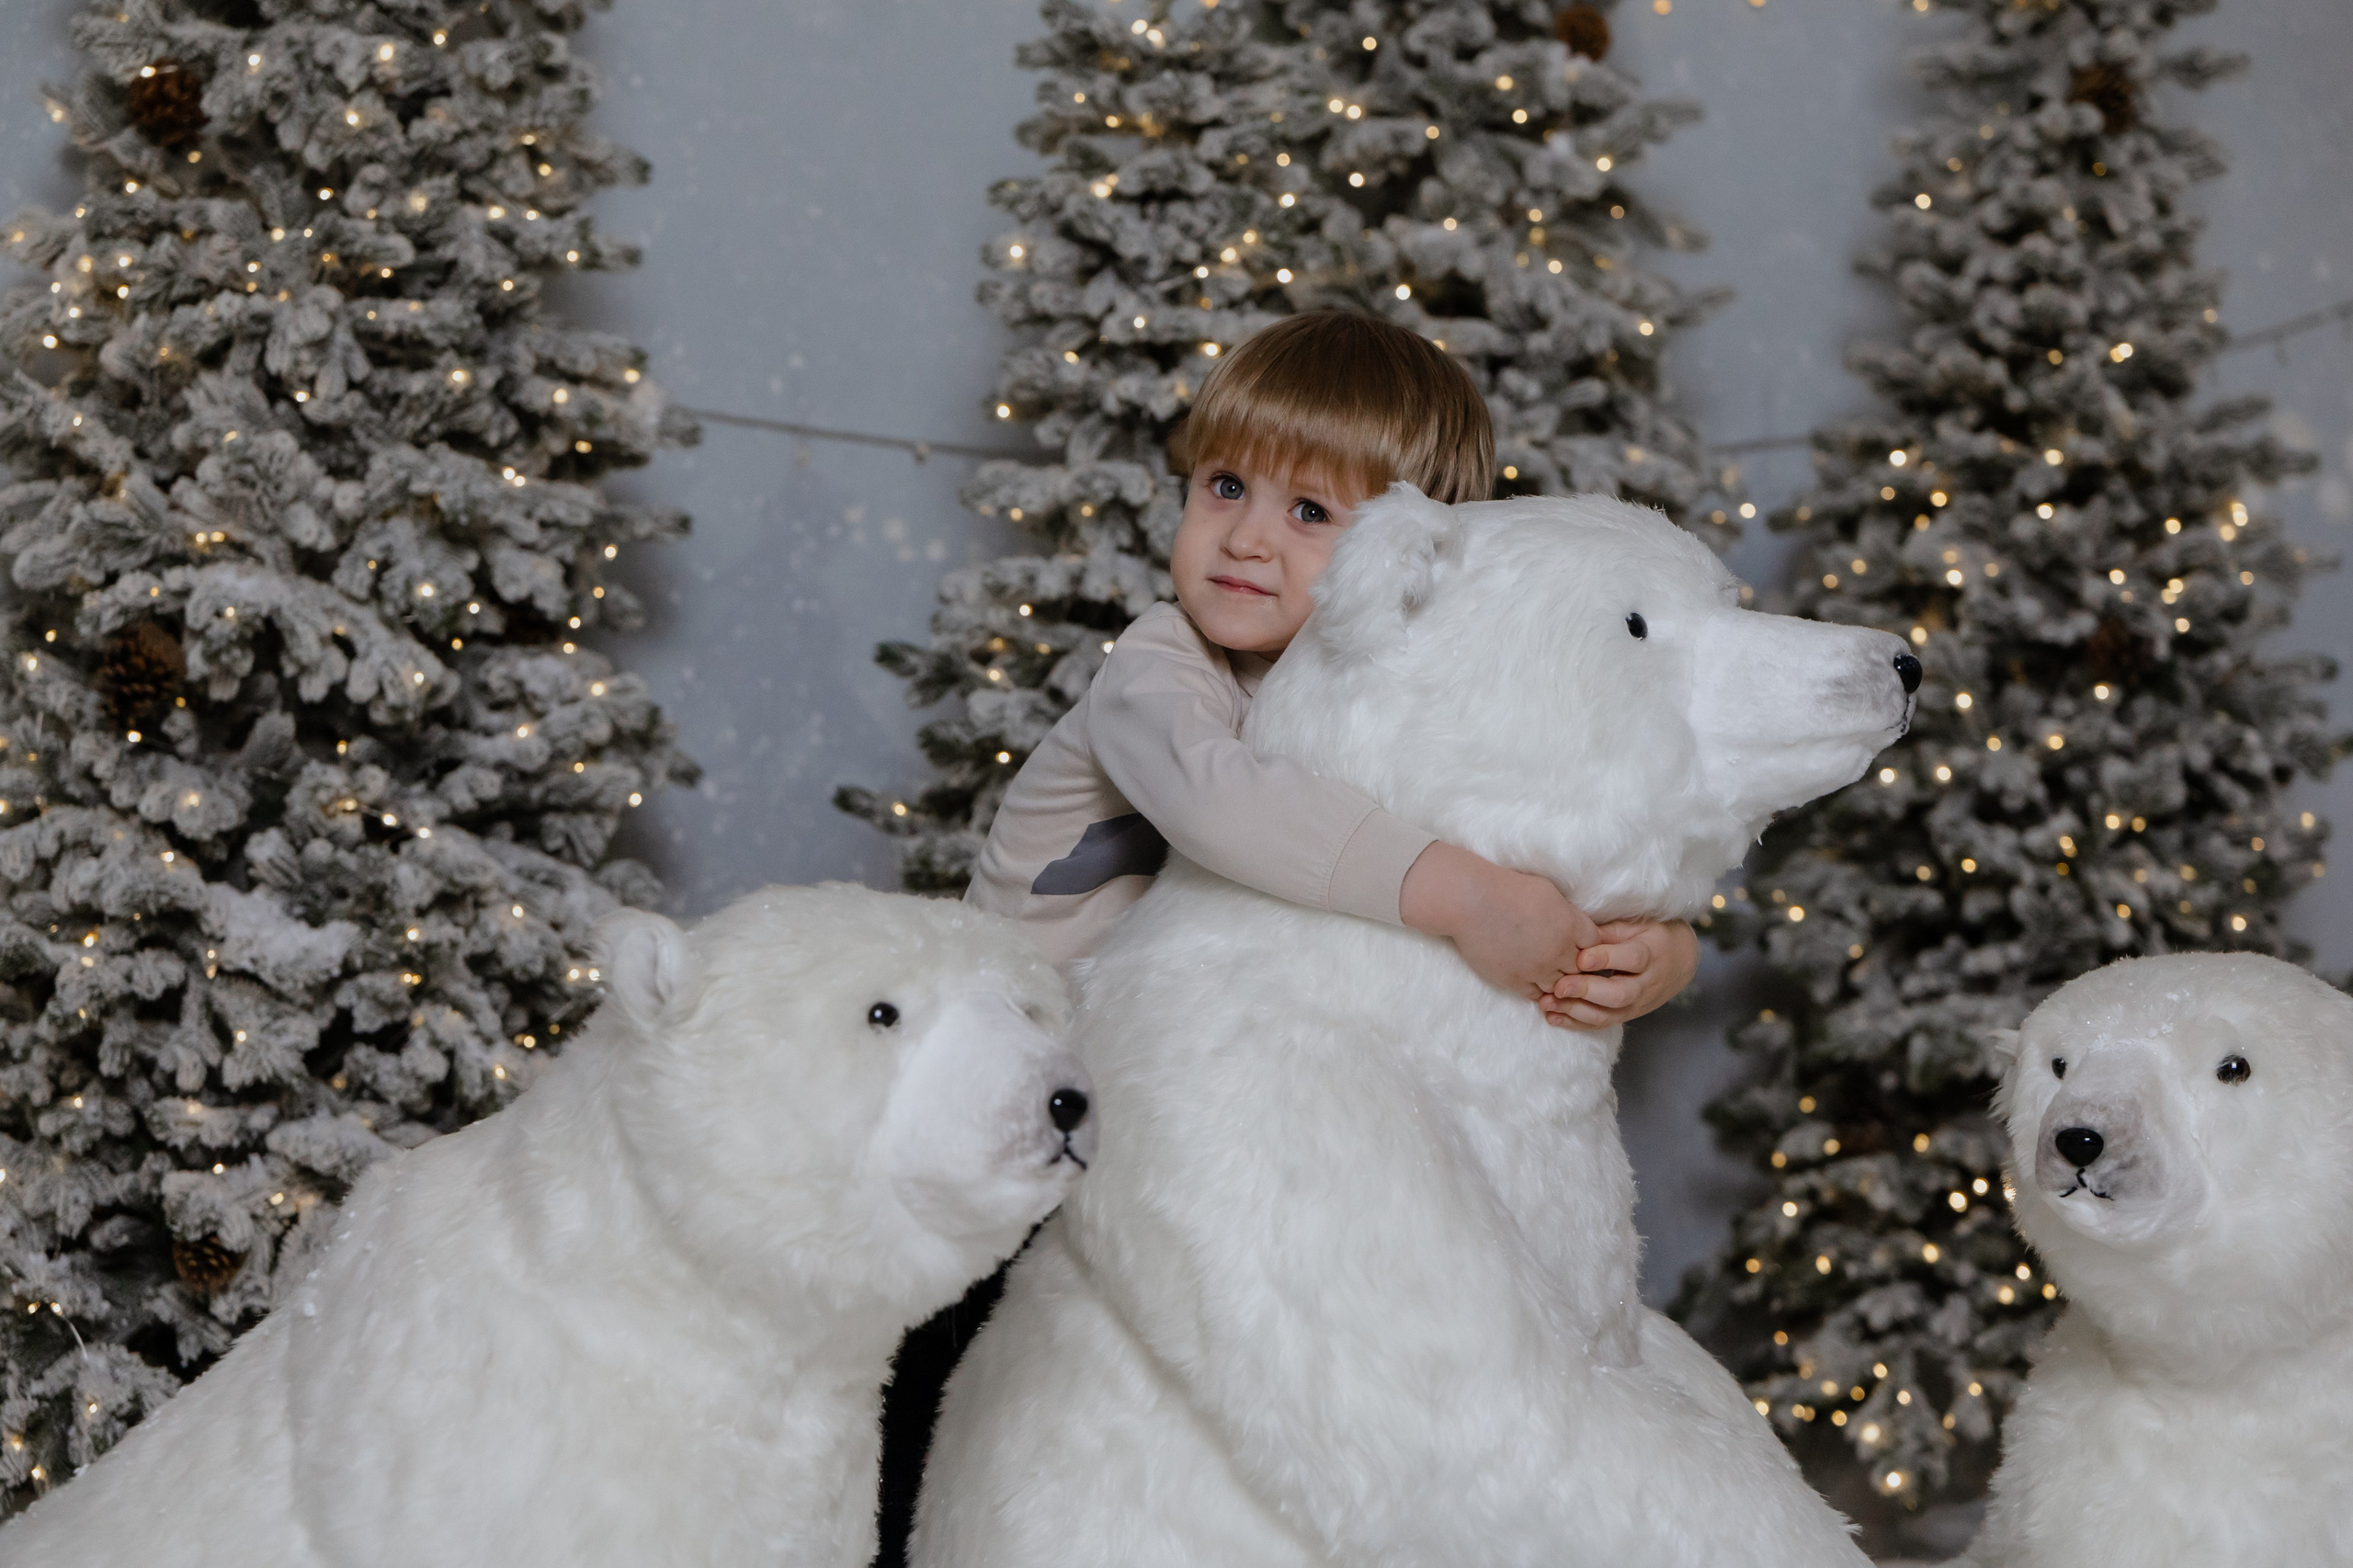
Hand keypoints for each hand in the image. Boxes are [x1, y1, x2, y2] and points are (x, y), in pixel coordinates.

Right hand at [1400, 842, 1598, 1024]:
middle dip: (1578, 966)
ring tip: (1553, 975)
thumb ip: (1567, 912)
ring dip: (1560, 982)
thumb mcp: (1548, 891)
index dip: (1591, 945)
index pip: (1596, 945)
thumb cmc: (1508, 889)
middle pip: (1583, 971)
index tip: (1584, 945)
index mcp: (1571, 926)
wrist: (1472, 902)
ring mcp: (1537, 970)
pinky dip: (1540, 991)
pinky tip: (1536, 982)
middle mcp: (1559, 952)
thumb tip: (1575, 923)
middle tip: (1572, 964)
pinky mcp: (1515, 981)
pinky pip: (1537, 996)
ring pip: (1562, 988)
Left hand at [1547, 918, 1698, 1029]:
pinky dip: (1576, 1023)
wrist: (1680, 960)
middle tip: (1560, 986)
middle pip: (1619, 994)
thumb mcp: (1636, 925)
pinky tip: (1553, 1017)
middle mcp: (1646, 983)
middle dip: (1587, 991)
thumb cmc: (1652, 935)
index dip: (1606, 959)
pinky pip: (1601, 1024)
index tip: (1581, 957)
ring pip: (1609, 1015)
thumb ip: (1608, 931)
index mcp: (1651, 954)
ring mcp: (1637, 1004)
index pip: (1632, 959)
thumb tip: (1576, 933)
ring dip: (1576, 1011)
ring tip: (1548, 1003)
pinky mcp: (1627, 1015)